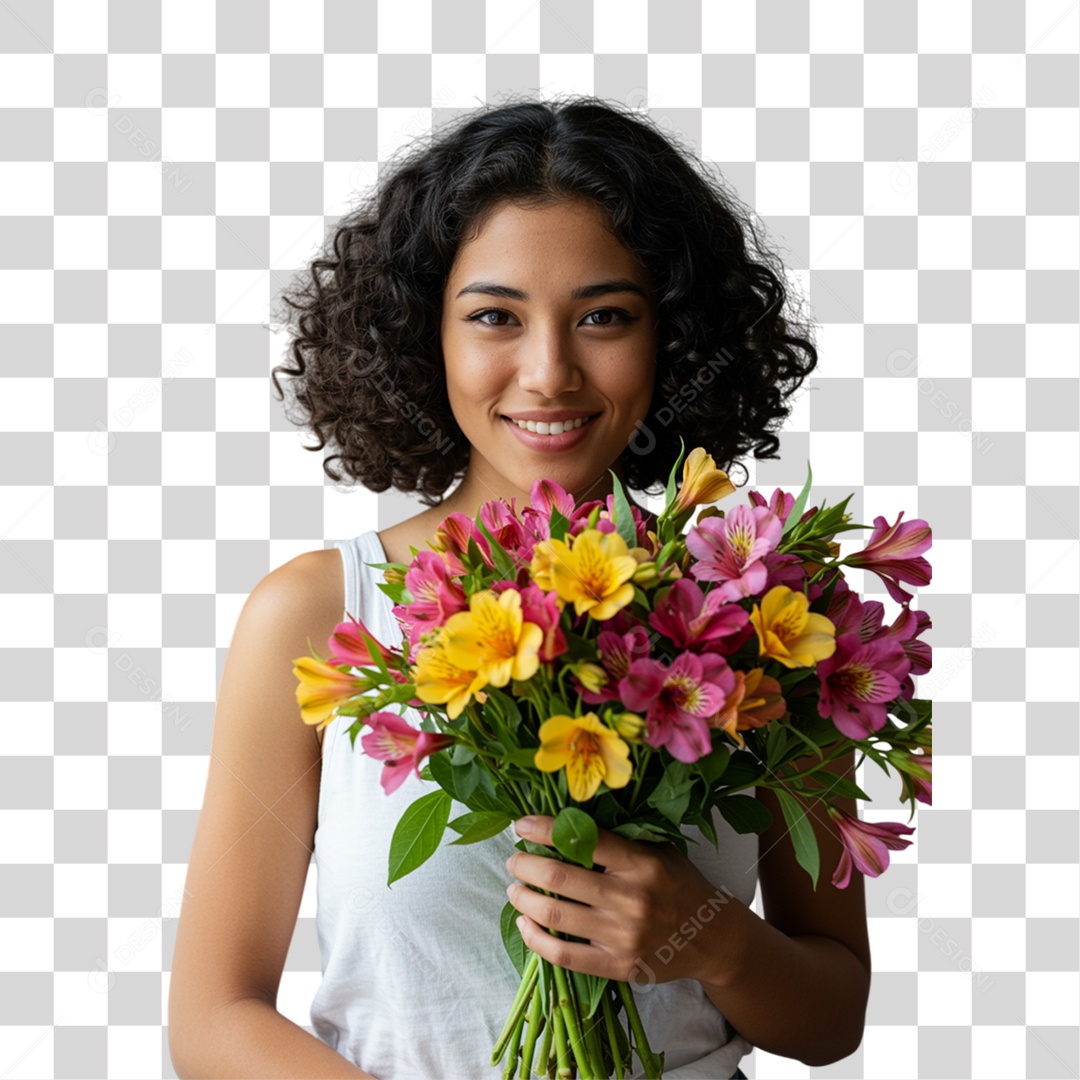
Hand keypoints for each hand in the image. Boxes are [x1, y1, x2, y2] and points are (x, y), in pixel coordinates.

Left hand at [504, 814, 725, 985]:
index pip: (583, 839)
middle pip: (559, 879)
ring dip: (524, 899)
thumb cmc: (678, 885)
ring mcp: (624, 936)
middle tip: (514, 859)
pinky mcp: (618, 966)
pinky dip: (536, 939)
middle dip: (525, 865)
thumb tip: (564, 822)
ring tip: (514, 888)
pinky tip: (524, 923)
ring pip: (556, 916)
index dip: (544, 830)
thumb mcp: (658, 850)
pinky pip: (564, 956)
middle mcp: (632, 899)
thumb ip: (618, 838)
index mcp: (642, 863)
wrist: (712, 938)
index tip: (521, 825)